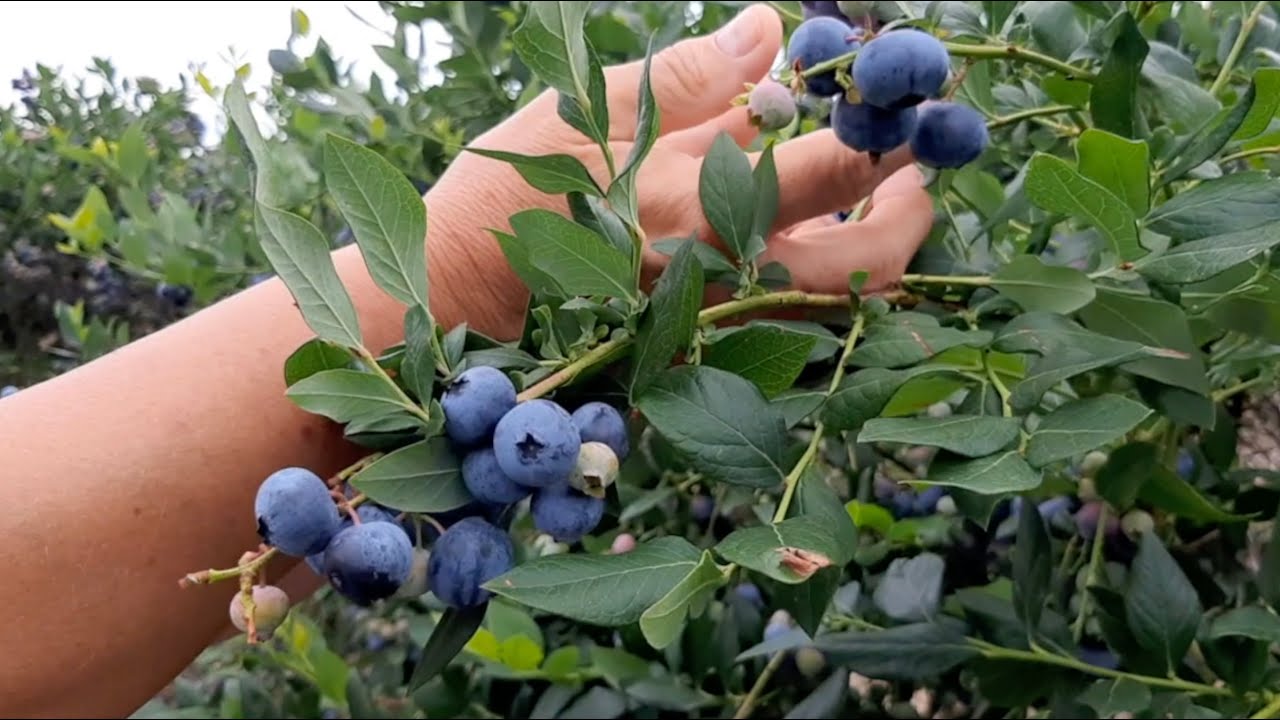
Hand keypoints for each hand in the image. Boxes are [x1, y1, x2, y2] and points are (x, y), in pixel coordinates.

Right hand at [425, 3, 935, 339]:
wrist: (467, 293)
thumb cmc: (519, 193)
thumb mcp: (591, 110)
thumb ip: (693, 76)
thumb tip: (771, 28)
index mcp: (704, 211)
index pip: (837, 168)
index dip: (890, 126)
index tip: (905, 95)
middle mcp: (731, 277)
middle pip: (869, 265)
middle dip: (910, 209)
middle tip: (911, 160)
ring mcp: (726, 318)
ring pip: (841, 301)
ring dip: (876, 244)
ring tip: (871, 187)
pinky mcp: (713, 339)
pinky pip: (795, 313)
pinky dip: (825, 268)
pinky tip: (807, 221)